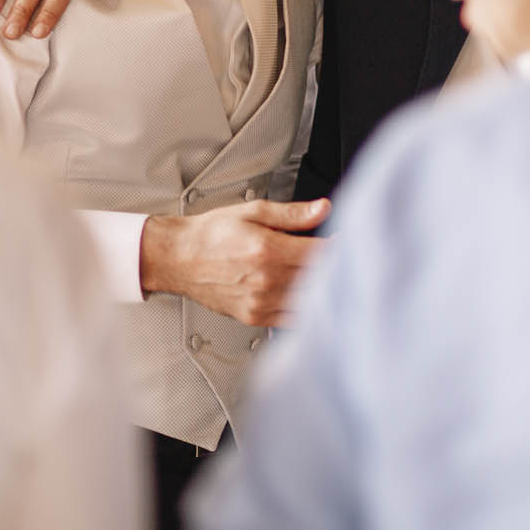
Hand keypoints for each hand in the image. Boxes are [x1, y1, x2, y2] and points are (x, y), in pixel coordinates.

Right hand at [140, 199, 329, 327]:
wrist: (179, 258)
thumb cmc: (211, 235)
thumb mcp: (252, 212)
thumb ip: (292, 214)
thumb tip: (324, 209)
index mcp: (268, 251)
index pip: (321, 254)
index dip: (341, 247)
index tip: (349, 240)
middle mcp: (266, 281)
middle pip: (319, 279)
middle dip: (338, 268)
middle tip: (348, 257)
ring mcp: (261, 303)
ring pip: (309, 303)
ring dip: (326, 291)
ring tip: (332, 277)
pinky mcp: (256, 318)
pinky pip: (293, 320)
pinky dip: (308, 311)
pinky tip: (312, 297)